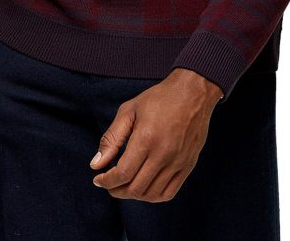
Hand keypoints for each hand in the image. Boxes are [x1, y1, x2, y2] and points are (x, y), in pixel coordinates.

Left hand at [89, 68, 223, 202]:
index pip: (122, 173)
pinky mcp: (188, 165)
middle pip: (135, 188)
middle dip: (116, 190)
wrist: (193, 93)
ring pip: (151, 194)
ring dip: (133, 194)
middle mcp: (163, 153)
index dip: (106, 181)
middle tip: (109, 184)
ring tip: (125, 184)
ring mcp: (178, 162)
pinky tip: (145, 187)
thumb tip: (96, 164)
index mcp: (146, 138)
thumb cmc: (159, 99)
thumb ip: (111, 138)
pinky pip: (168, 193)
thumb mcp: (129, 111)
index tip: (98, 179)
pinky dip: (153, 196)